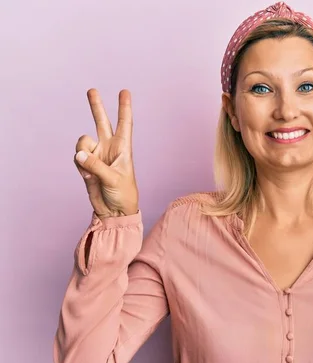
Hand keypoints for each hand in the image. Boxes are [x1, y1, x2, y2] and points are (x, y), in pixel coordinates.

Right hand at [74, 89, 138, 218]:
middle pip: (102, 122)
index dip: (124, 108)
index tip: (125, 92)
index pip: (125, 124)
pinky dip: (79, 166)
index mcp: (123, 148)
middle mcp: (110, 148)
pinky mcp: (86, 164)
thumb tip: (79, 154)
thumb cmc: (123, 194)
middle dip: (97, 106)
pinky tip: (87, 176)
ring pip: (83, 142)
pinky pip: (77, 157)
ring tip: (90, 170)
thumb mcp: (114, 179)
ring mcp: (97, 155)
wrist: (113, 210)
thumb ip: (96, 165)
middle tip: (92, 90)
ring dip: (83, 153)